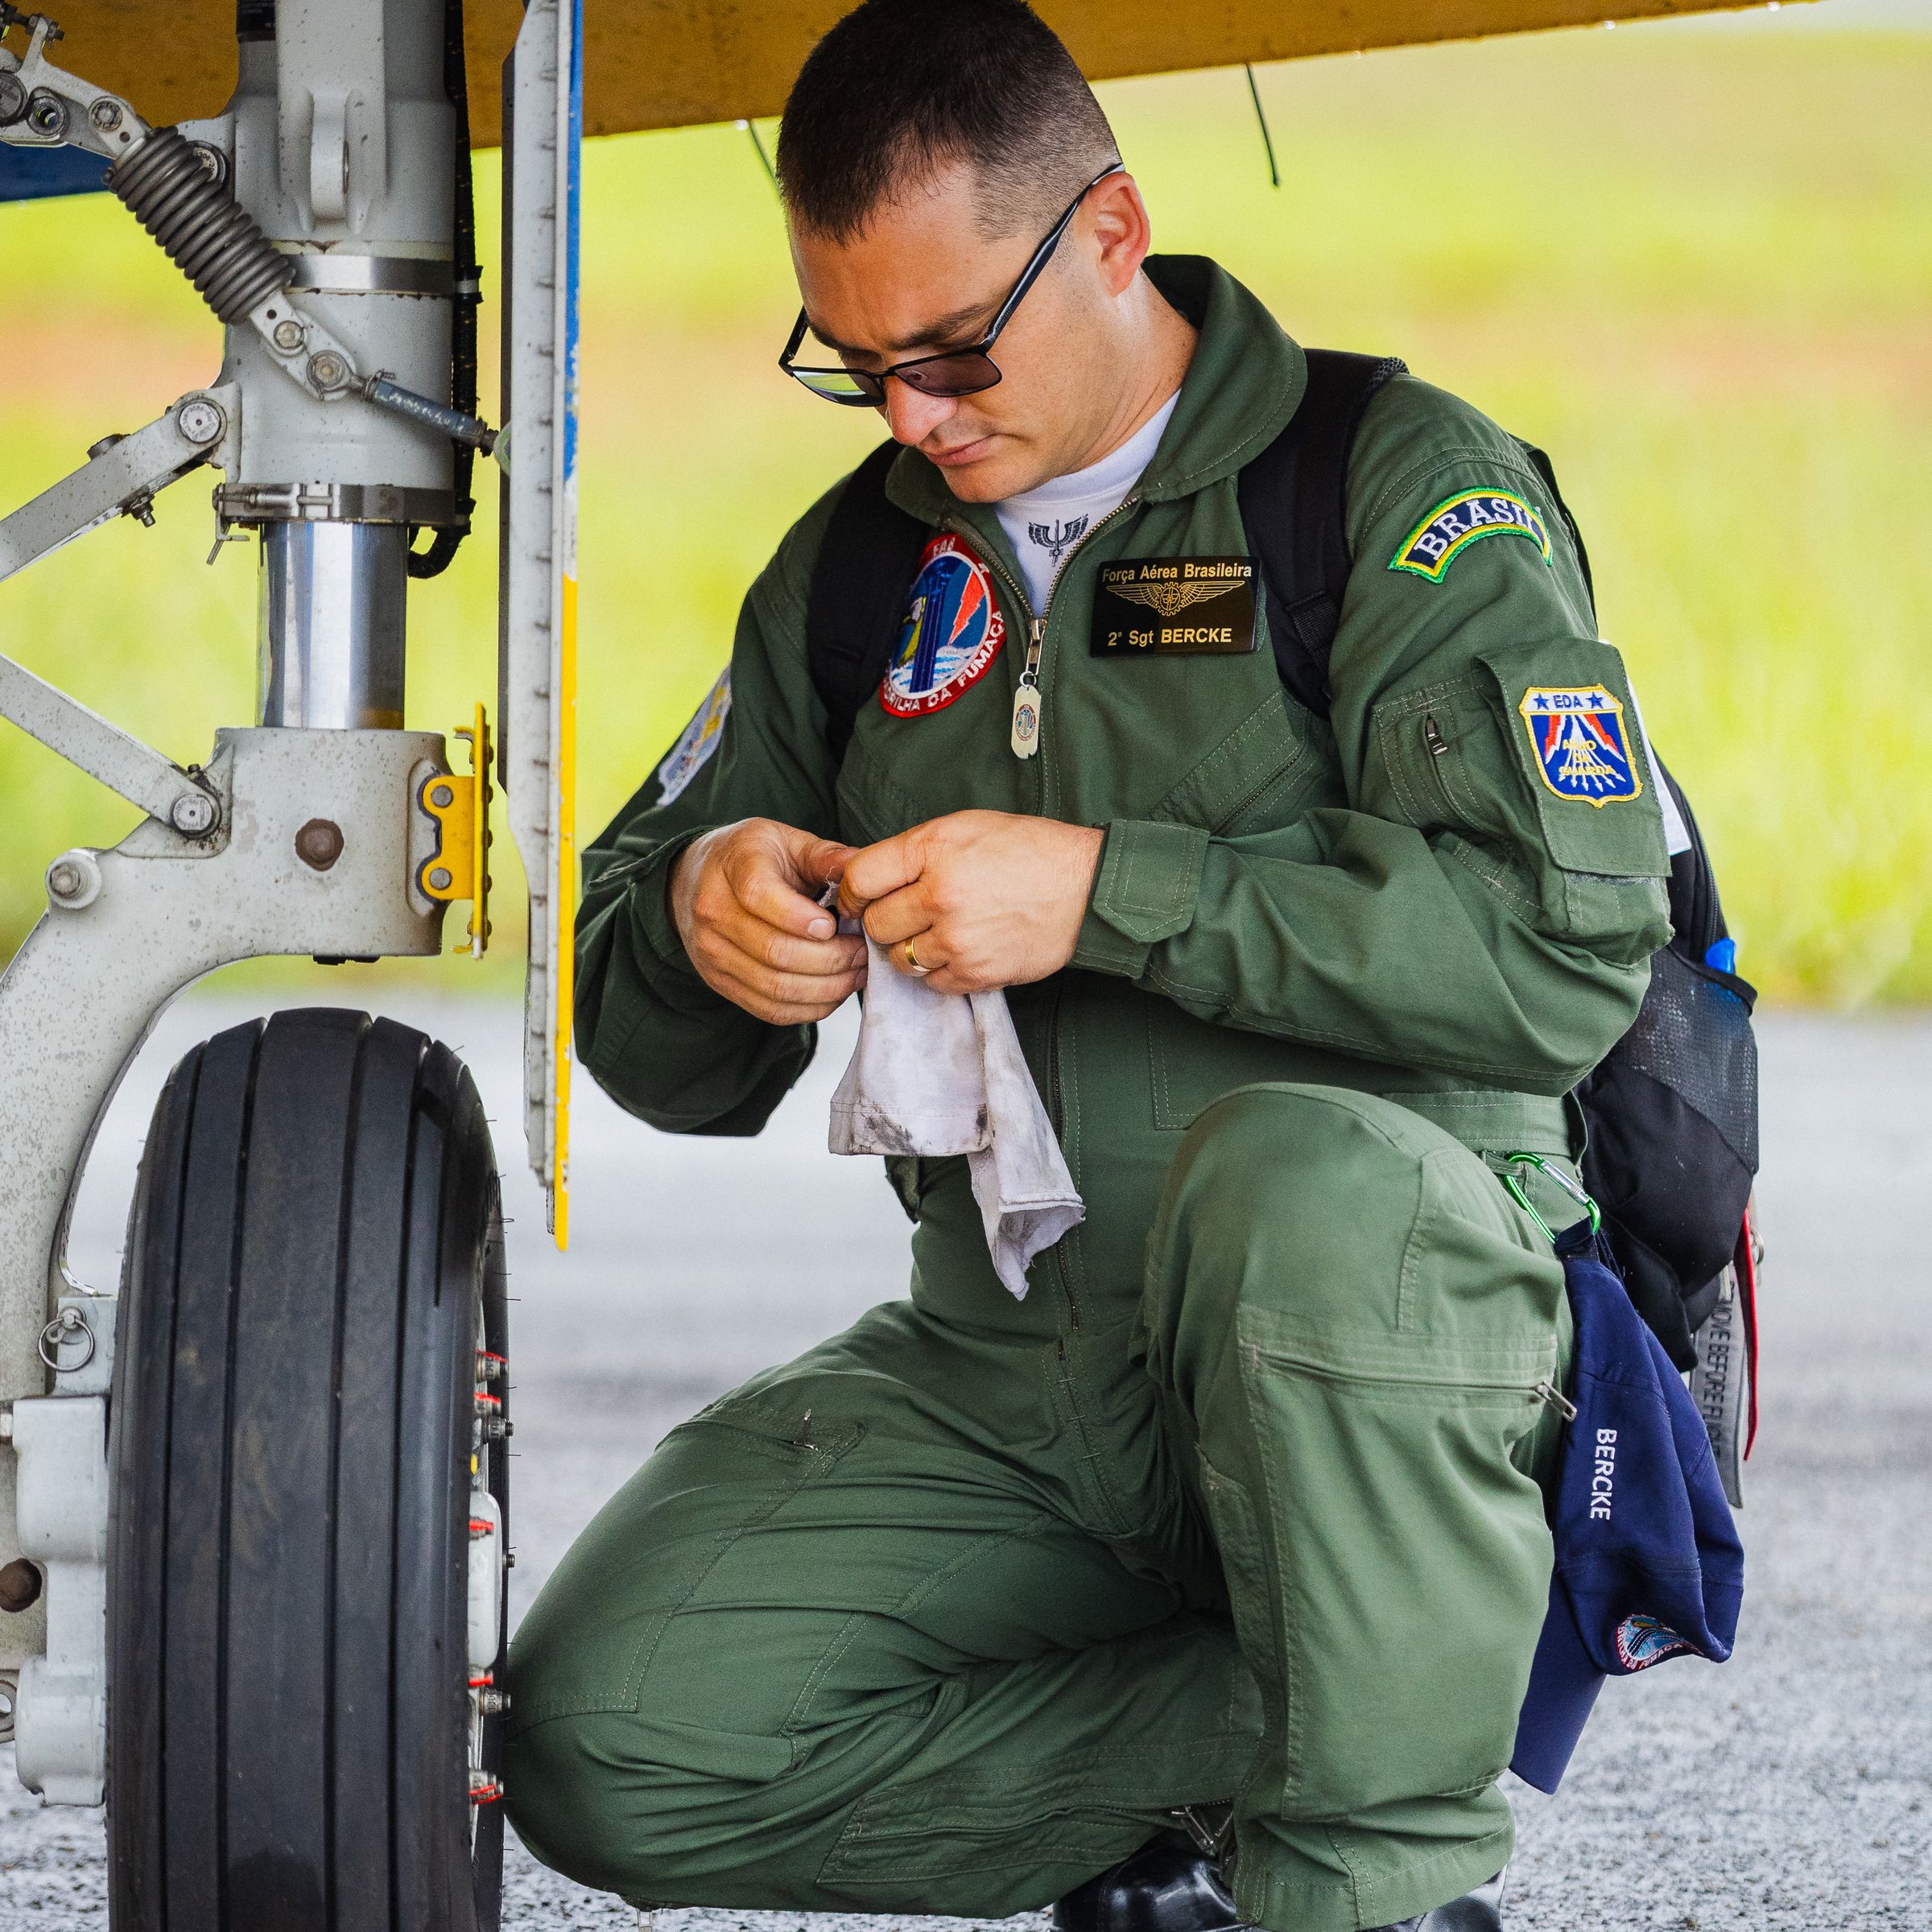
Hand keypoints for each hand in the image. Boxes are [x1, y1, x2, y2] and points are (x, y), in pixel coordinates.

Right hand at [670, 818, 864, 1023]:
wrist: (695, 879)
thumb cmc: (751, 857)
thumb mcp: (786, 840)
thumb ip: (827, 856)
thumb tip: (865, 872)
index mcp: (733, 867)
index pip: (760, 897)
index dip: (802, 918)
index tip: (835, 924)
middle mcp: (714, 912)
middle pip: (775, 951)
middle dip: (832, 958)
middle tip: (863, 952)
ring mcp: (713, 953)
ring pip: (776, 986)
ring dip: (827, 987)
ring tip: (856, 973)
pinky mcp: (720, 983)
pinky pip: (770, 1009)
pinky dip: (810, 1007)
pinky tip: (834, 991)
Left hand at [838, 810, 1104, 994]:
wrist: (1086, 888)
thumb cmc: (1031, 853)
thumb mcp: (965, 827)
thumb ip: (913, 851)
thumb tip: (867, 877)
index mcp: (933, 850)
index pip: (860, 878)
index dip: (854, 890)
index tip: (859, 897)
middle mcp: (940, 895)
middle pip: (875, 923)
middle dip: (886, 920)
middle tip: (908, 913)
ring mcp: (957, 939)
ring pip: (899, 957)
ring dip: (911, 948)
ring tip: (939, 931)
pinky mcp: (975, 973)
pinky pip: (931, 982)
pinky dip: (939, 970)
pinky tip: (961, 948)